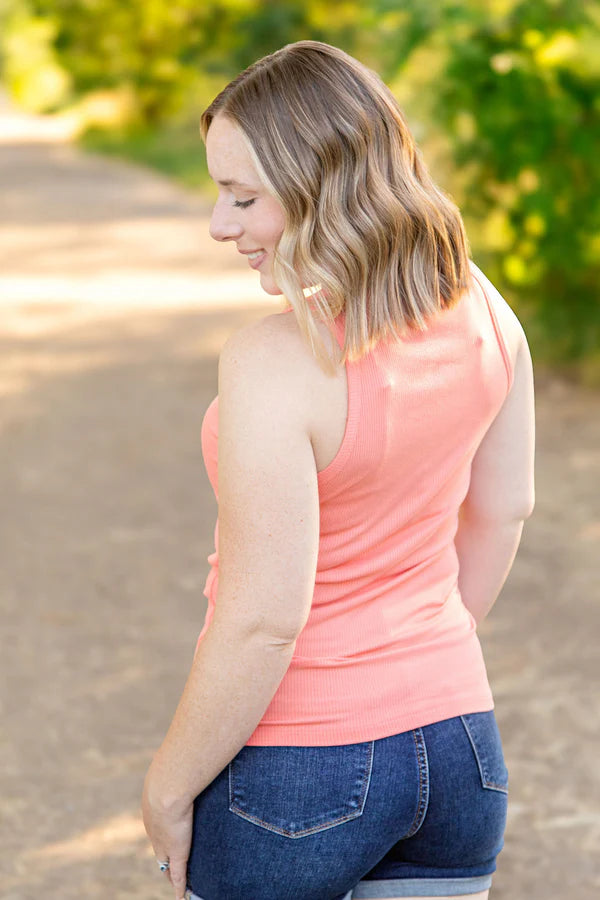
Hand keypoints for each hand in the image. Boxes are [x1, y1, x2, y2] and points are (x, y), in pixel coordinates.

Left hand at [142, 761, 193, 899]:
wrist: (169, 784)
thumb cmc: (174, 769)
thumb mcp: (175, 766)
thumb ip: (184, 760)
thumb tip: (191, 740)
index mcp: (153, 810)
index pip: (159, 828)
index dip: (164, 836)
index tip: (169, 839)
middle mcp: (155, 830)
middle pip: (161, 850)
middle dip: (166, 858)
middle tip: (171, 866)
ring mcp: (165, 843)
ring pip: (169, 864)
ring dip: (173, 874)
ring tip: (180, 880)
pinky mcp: (178, 853)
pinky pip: (179, 875)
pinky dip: (180, 886)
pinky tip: (182, 895)